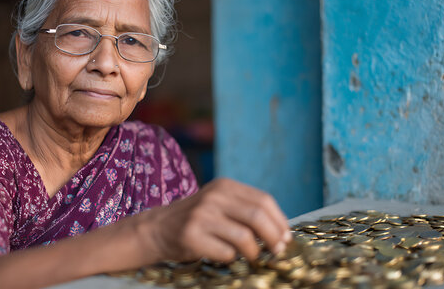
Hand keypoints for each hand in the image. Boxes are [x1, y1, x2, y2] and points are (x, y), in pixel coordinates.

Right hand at [138, 178, 290, 262]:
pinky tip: (225, 255)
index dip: (280, 221)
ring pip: (244, 237)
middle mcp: (213, 196)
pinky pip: (225, 252)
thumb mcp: (220, 205)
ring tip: (251, 256)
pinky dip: (232, 258)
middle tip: (276, 251)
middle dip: (273, 237)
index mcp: (224, 185)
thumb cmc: (198, 221)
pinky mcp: (191, 235)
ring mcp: (201, 215)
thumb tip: (283, 233)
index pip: (264, 200)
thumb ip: (247, 211)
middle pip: (257, 216)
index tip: (285, 237)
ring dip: (254, 252)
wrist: (158, 228)